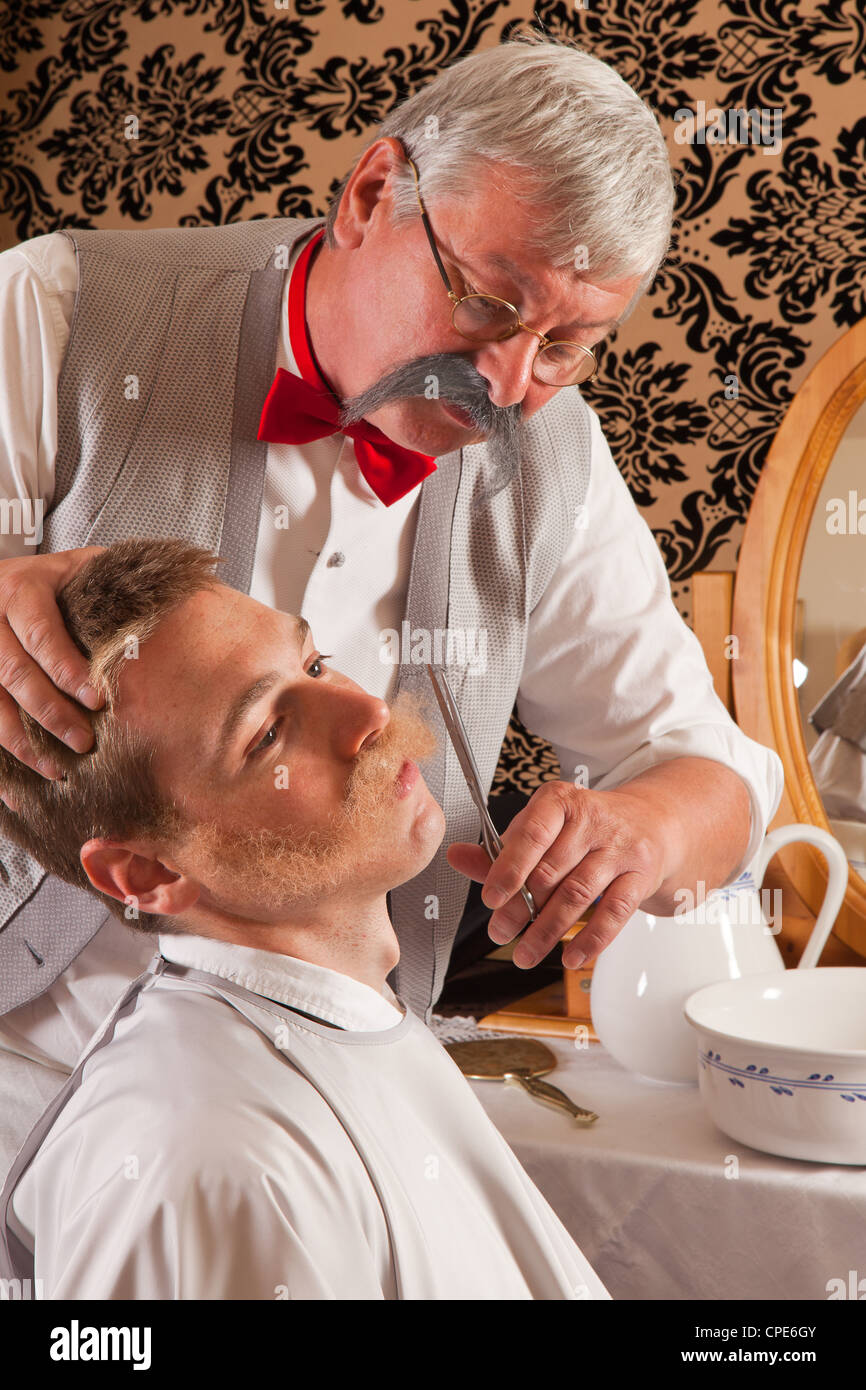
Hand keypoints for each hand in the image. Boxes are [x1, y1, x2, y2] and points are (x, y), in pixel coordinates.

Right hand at [0, 546, 106, 792]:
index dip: (66, 668)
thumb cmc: (69, 580)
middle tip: (83, 742)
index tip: (98, 700)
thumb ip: (120, 587)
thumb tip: (199, 606)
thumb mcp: (91, 569)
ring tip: (57, 769)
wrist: (18, 578)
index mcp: (24, 587)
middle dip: (49, 712)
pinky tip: (15, 787)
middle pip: (13, 671)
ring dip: (23, 740)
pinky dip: (2, 753)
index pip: (41, 632)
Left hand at [446, 779, 669, 969]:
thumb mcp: (545, 828)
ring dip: (547, 930)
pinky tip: (570, 957)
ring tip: (525, 954)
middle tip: (500, 932)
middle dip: (521, 908)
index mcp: (561, 801)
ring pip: (578, 893)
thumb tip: (457, 857)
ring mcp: (620, 847)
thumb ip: (502, 849)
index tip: (490, 898)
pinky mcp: (640, 875)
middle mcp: (593, 820)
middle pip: (551, 870)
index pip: (533, 833)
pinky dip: (590, 939)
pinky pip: (615, 912)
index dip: (509, 868)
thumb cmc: (586, 827)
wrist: (652, 822)